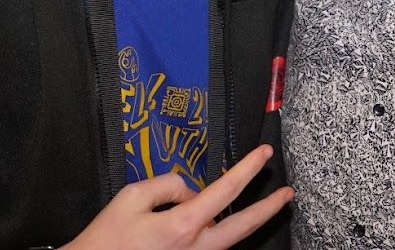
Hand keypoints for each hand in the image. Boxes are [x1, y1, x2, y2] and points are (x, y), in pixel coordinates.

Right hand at [64, 144, 292, 249]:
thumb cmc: (106, 236)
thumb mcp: (132, 197)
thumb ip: (168, 185)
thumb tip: (191, 189)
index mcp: (182, 226)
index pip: (226, 191)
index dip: (249, 169)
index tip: (264, 154)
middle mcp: (195, 248)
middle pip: (243, 228)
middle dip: (269, 209)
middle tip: (288, 193)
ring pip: (230, 240)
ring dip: (249, 221)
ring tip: (267, 204)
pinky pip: (212, 247)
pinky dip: (223, 232)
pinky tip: (225, 222)